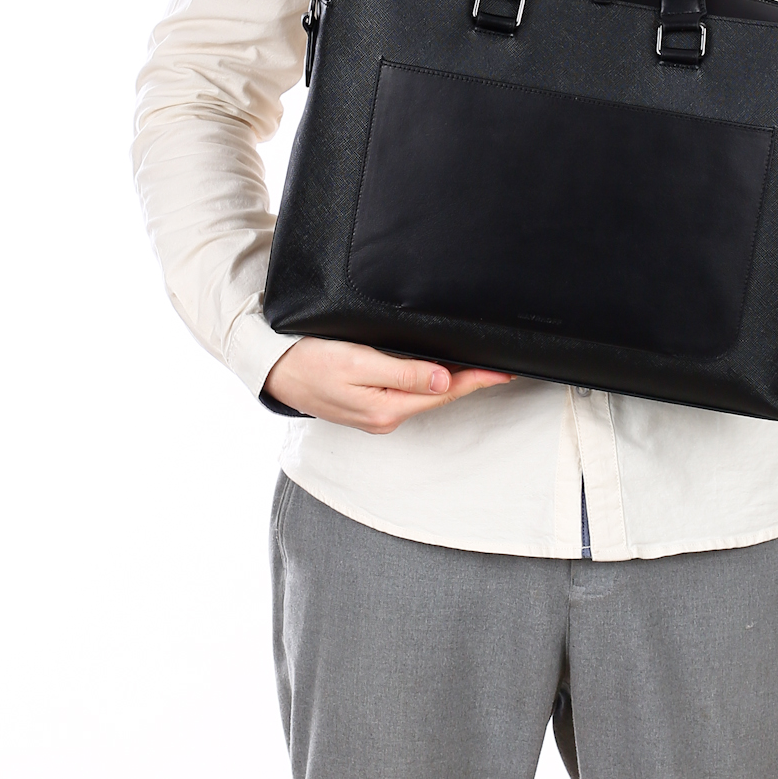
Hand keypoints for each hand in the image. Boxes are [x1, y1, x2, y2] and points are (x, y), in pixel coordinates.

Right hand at [264, 338, 512, 433]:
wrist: (274, 372)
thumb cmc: (311, 361)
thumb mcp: (358, 362)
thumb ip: (403, 372)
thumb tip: (445, 379)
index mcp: (386, 408)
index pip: (444, 392)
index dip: (476, 380)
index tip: (503, 372)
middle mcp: (385, 417)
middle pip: (438, 396)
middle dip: (470, 383)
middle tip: (500, 370)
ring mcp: (376, 415)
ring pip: (424, 397)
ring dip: (452, 384)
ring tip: (479, 371)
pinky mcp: (368, 407)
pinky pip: (407, 396)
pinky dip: (428, 385)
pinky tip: (440, 375)